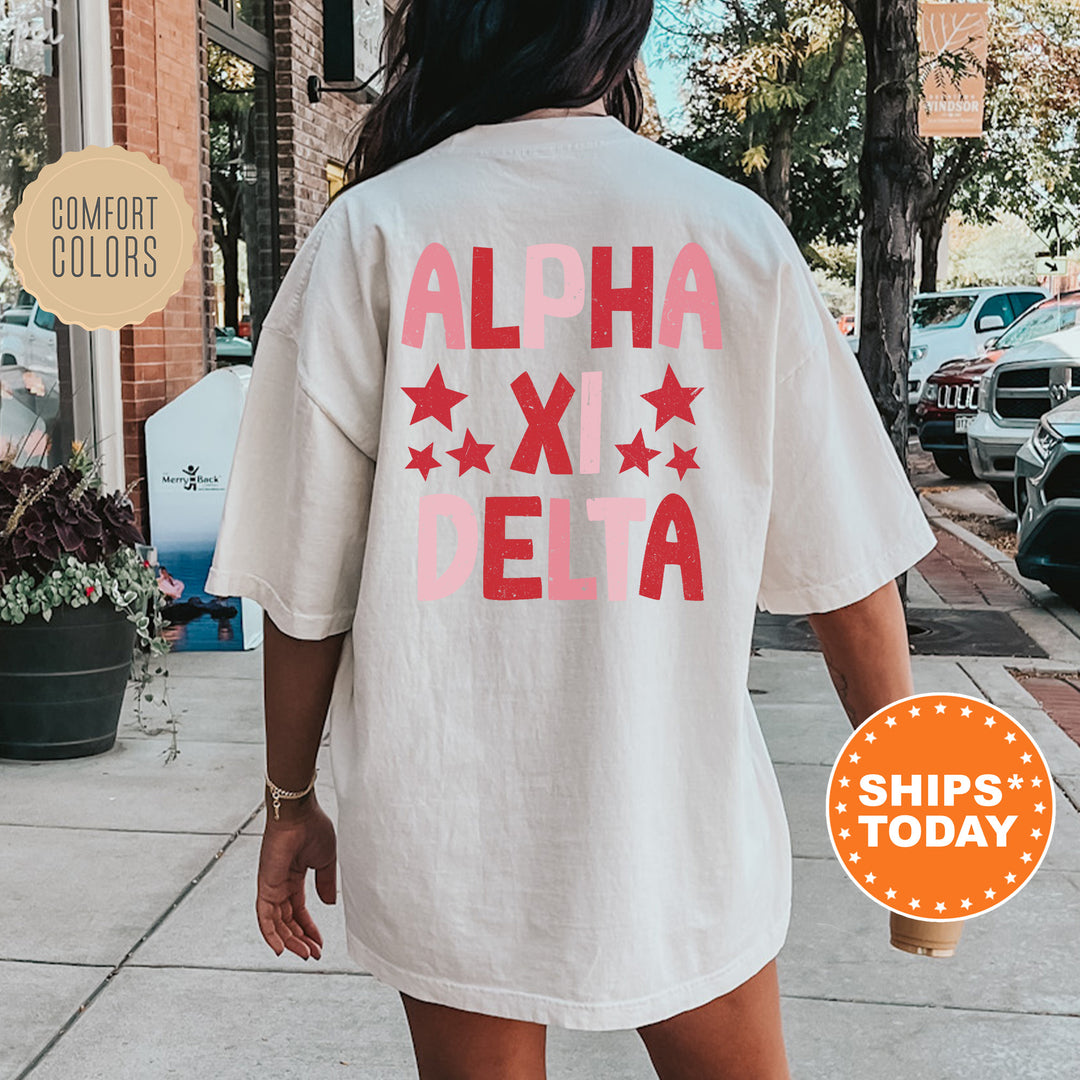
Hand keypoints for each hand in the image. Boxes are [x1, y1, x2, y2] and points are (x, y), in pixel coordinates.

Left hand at [256, 794, 336, 959]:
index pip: (300, 911)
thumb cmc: (313, 827)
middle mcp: (280, 884)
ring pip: (277, 923)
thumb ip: (326, 884)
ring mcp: (271, 886)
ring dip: (290, 941)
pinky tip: (280, 949)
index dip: (309, 929)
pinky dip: (270, 934)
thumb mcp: (326, 861)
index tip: (319, 944)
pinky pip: (264, 916)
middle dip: (301, 939)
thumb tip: (329, 904)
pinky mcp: (265, 886)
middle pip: (288, 921)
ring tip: (305, 954)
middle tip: (313, 954)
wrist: (299, 813)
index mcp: (295, 877)